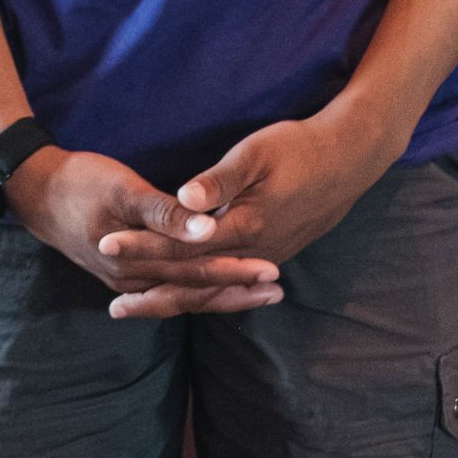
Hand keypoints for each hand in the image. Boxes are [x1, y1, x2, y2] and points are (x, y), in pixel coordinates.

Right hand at [2, 145, 281, 318]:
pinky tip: (215, 290)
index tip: (272, 270)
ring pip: (181, 295)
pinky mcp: (125, 273)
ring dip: (219, 295)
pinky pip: (167, 290)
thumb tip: (207, 228)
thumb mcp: (124, 189)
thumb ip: (165, 212)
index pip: (196, 274)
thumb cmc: (82, 182)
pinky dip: (195, 291)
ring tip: (259, 293)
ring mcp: (126, 280)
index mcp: (136, 261)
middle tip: (278, 288)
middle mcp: (132, 279)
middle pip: (193, 291)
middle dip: (236, 291)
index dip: (235, 273)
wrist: (35, 191)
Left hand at [91, 111, 399, 316]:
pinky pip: (230, 283)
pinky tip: (188, 294)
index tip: (106, 245)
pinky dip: (203, 293)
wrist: (352, 158)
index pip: (182, 244)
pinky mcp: (274, 253)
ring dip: (175, 299)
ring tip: (141, 310)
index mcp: (245, 225)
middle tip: (113, 309)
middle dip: (152, 292)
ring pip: (213, 288)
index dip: (142, 245)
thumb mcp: (258, 153)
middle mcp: (254, 251)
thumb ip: (220, 180)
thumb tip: (183, 199)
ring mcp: (267, 256)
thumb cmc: (302, 147)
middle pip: (195, 279)